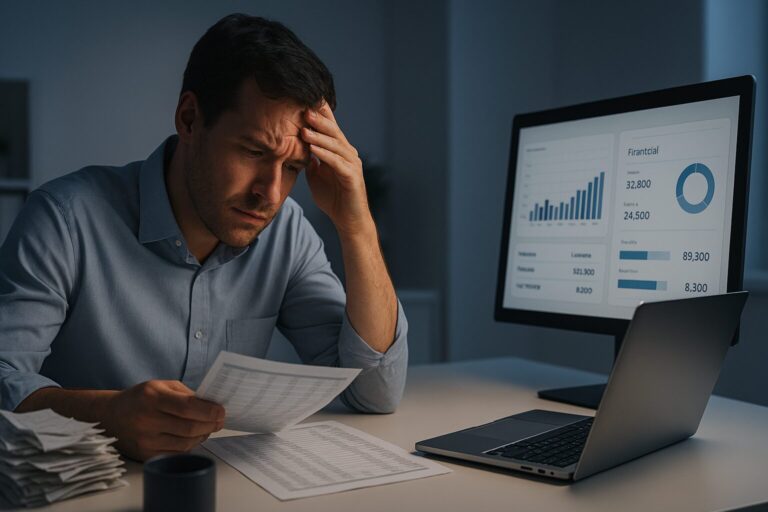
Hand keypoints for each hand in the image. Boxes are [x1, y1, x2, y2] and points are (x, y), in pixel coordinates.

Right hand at [102, 380, 224, 460]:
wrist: (110, 416)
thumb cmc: (141, 398)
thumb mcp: (162, 386)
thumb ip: (187, 394)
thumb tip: (211, 406)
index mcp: (152, 397)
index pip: (188, 407)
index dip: (209, 411)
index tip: (221, 411)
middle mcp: (147, 419)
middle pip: (190, 427)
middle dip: (210, 424)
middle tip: (219, 421)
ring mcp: (145, 440)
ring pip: (186, 443)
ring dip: (202, 436)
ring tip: (208, 428)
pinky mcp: (145, 454)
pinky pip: (176, 453)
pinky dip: (190, 445)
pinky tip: (194, 437)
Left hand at [300, 102, 373, 236]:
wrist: (348, 220)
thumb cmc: (333, 199)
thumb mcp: (316, 176)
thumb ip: (310, 161)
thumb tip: (300, 149)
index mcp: (340, 151)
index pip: (330, 129)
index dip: (320, 116)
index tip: (304, 103)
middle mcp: (349, 154)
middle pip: (334, 132)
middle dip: (319, 120)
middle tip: (304, 109)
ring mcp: (352, 164)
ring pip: (335, 145)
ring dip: (319, 136)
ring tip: (304, 129)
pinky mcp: (352, 176)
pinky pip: (337, 162)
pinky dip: (324, 154)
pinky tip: (312, 148)